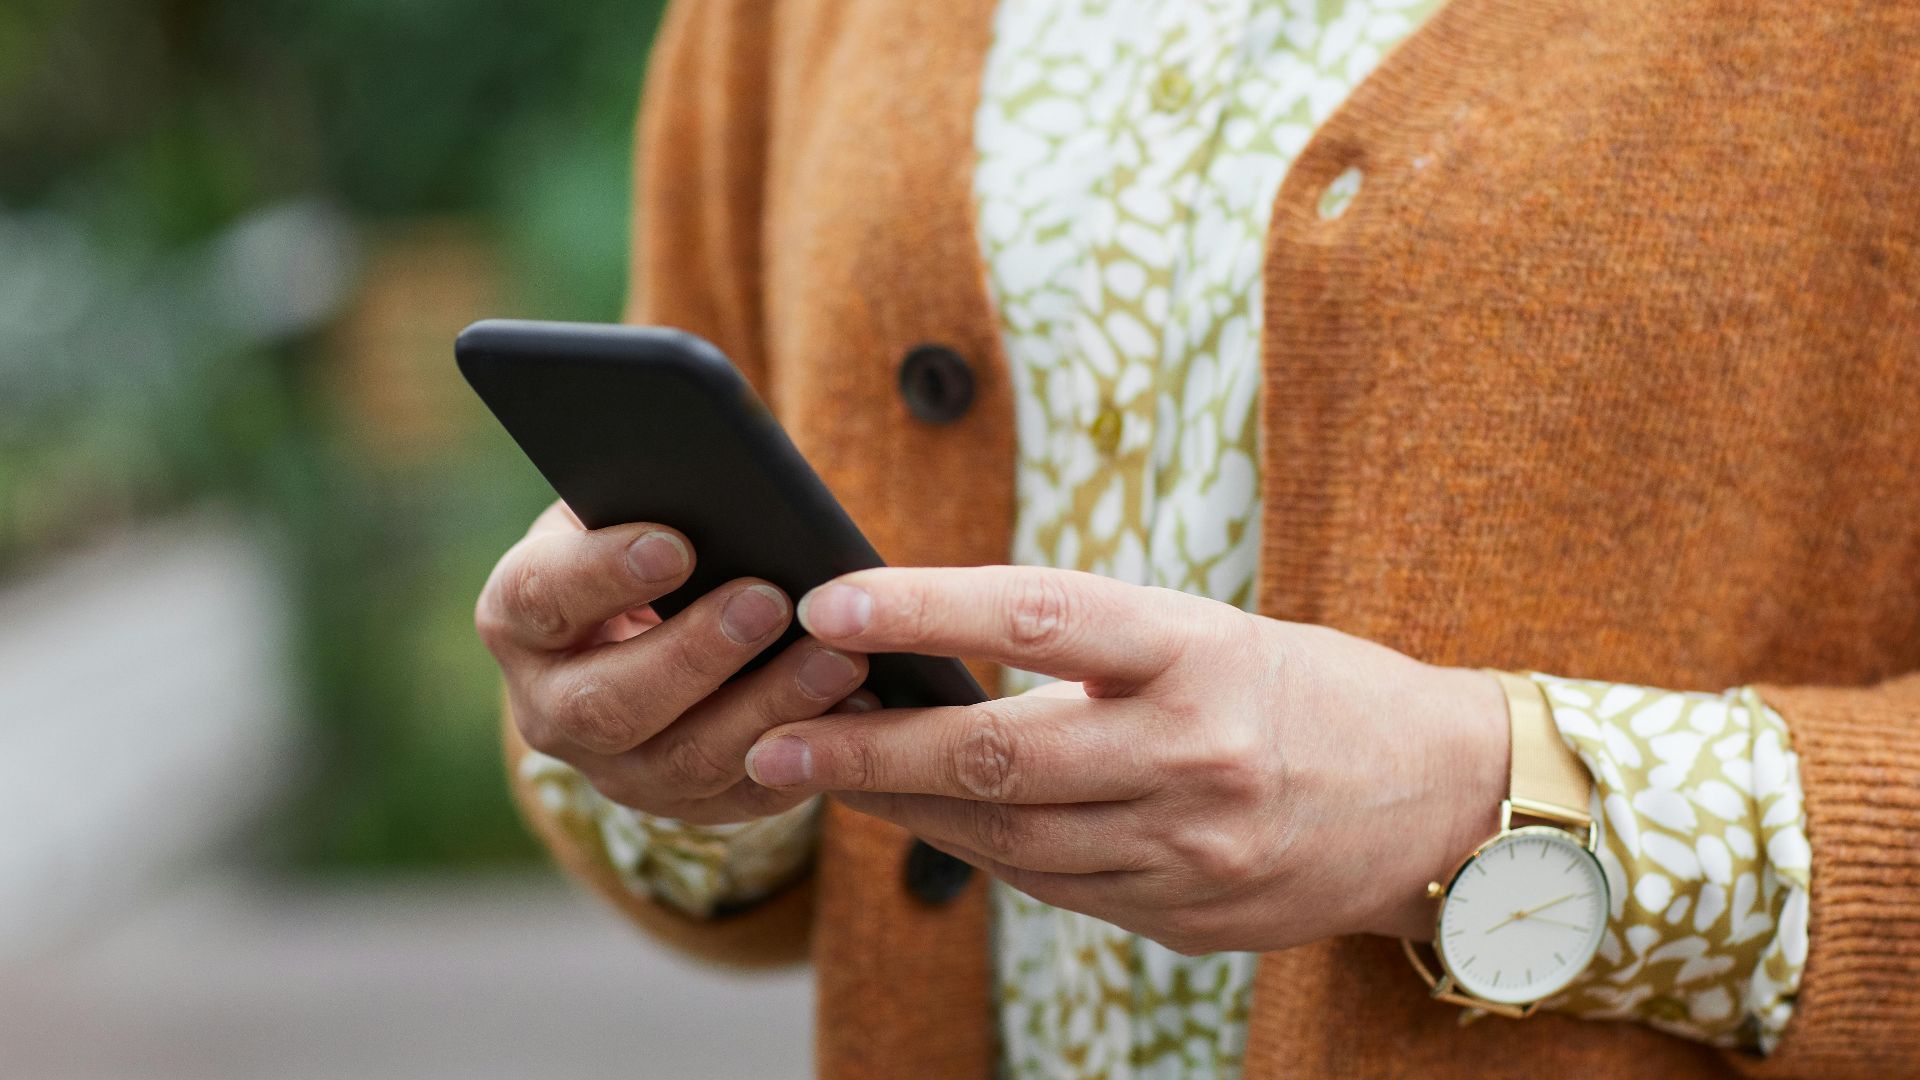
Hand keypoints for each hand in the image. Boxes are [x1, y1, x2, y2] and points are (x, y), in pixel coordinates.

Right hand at [476, 501, 876, 823]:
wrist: (650, 627)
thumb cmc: (644, 542)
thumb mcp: (629, 508)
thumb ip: (654, 497)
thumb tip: (715, 474)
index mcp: (521, 619)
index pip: (541, 597)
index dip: (602, 573)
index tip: (675, 544)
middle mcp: (551, 708)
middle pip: (608, 704)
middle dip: (694, 654)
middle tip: (769, 601)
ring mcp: (615, 770)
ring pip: (685, 760)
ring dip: (768, 709)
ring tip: (838, 659)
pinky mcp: (684, 806)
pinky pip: (746, 795)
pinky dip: (808, 756)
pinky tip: (859, 711)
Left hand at [741, 565, 1507, 953]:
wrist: (1440, 800)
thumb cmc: (1307, 690)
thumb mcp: (1211, 634)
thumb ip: (1090, 651)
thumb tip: (940, 658)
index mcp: (1202, 653)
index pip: (1040, 616)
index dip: (925, 607)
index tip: (830, 602)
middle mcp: (1195, 755)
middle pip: (998, 757)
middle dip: (871, 754)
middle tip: (776, 741)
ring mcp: (1192, 850)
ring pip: (1009, 838)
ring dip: (904, 812)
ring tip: (824, 779)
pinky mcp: (1189, 916)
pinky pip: (1053, 886)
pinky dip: (980, 854)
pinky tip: (930, 826)